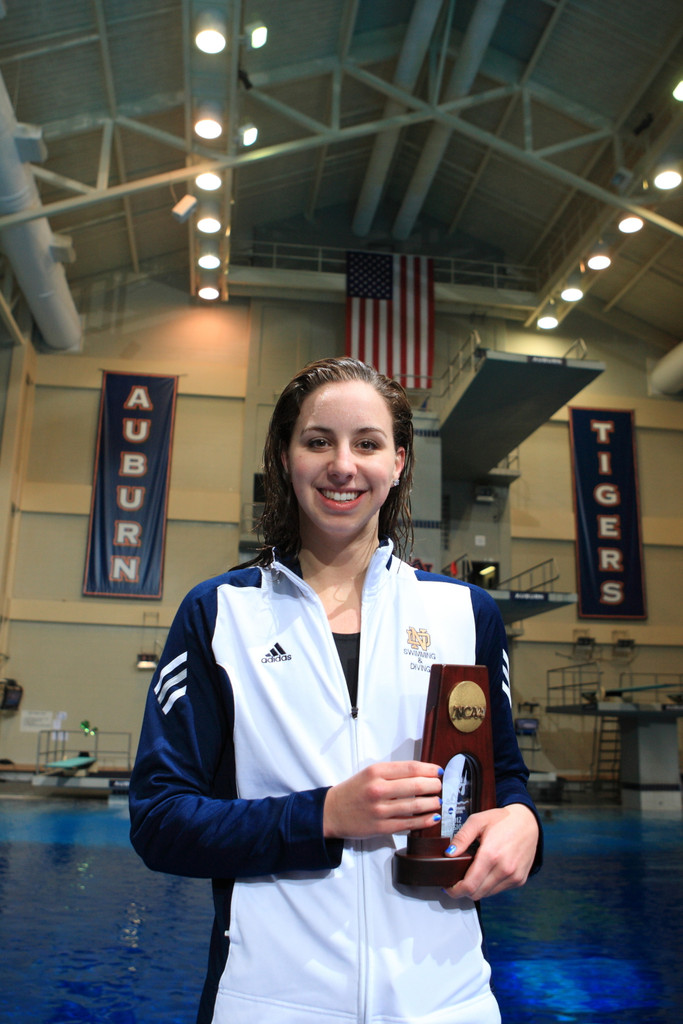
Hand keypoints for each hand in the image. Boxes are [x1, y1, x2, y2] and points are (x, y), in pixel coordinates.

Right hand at [323, 761, 442, 838]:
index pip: (410, 768)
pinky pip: (408, 824)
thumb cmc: (353, 791)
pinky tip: (432, 817)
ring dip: (432, 803)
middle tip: (440, 786)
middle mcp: (378, 789)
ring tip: (438, 801)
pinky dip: (424, 821)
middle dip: (434, 786)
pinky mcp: (381, 827)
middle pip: (416, 785)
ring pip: (415, 805)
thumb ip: (393, 772)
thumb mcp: (369, 773)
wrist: (331, 812)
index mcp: (376, 772)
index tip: (438, 771)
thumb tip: (421, 773)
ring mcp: (380, 810)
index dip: (429, 769)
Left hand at [442, 803, 538, 899]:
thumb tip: (449, 854)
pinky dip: (489, 886)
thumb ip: (462, 838)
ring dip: (477, 888)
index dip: (455, 890)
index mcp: (491, 855)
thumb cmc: (502, 820)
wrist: (527, 821)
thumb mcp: (477, 821)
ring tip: (471, 875)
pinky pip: (499, 890)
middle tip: (456, 881)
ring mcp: (514, 876)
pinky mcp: (520, 879)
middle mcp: (504, 869)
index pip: (469, 885)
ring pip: (488, 894)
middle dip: (463, 891)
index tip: (448, 887)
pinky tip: (486, 873)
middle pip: (477, 893)